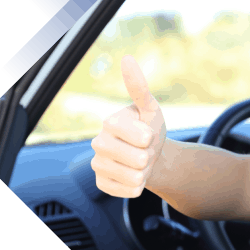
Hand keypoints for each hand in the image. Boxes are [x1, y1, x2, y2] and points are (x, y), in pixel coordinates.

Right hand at [91, 55, 166, 197]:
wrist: (150, 155)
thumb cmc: (150, 129)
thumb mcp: (151, 109)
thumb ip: (139, 88)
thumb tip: (127, 58)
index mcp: (110, 122)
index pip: (142, 137)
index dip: (151, 137)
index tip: (148, 133)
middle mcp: (98, 143)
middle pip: (138, 159)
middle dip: (150, 156)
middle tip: (145, 150)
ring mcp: (98, 165)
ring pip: (135, 177)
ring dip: (144, 172)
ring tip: (139, 162)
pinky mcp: (102, 184)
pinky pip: (129, 191)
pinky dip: (138, 186)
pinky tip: (132, 175)